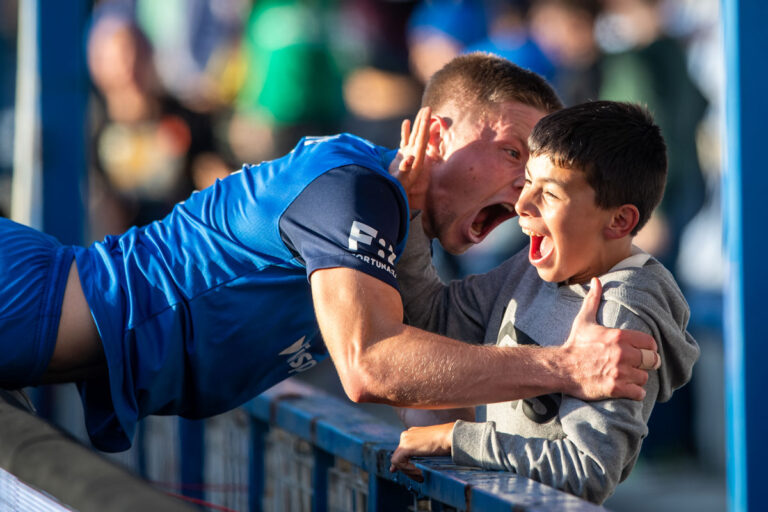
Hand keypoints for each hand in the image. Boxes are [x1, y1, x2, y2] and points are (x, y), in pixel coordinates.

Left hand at [389, 422, 453, 481]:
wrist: (450, 436)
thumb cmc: (446, 441)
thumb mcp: (432, 447)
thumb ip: (421, 453)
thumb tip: (416, 463)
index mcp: (413, 433)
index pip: (402, 450)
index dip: (402, 463)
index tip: (403, 471)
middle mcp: (407, 435)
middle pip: (399, 456)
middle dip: (407, 469)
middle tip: (419, 477)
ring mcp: (405, 440)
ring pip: (397, 460)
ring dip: (409, 471)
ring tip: (421, 476)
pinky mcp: (405, 447)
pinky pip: (398, 462)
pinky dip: (407, 469)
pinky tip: (418, 472)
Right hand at [391, 106, 430, 195]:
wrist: (394, 194)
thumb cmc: (397, 188)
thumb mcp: (401, 179)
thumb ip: (405, 168)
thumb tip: (410, 157)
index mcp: (417, 158)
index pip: (422, 138)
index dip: (425, 125)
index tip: (428, 113)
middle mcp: (415, 155)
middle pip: (421, 135)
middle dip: (424, 121)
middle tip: (428, 107)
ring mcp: (408, 154)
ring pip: (414, 136)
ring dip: (418, 124)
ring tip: (421, 111)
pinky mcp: (401, 156)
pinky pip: (405, 140)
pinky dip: (406, 131)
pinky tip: (407, 122)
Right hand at [561, 278, 659, 400]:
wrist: (561, 368)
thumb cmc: (575, 344)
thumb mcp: (584, 320)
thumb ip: (593, 300)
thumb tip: (596, 280)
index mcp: (619, 336)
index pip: (650, 343)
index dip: (648, 348)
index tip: (643, 351)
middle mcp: (622, 353)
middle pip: (652, 360)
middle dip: (647, 363)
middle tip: (639, 365)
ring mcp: (619, 372)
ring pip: (645, 377)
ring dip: (639, 378)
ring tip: (630, 377)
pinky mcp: (615, 388)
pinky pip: (639, 393)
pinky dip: (636, 393)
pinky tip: (628, 389)